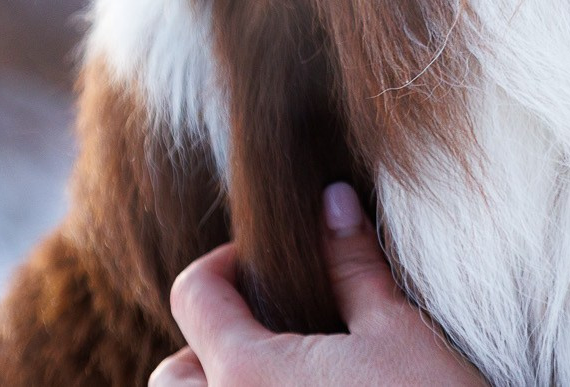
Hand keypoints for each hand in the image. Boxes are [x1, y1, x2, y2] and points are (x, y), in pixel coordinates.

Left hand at [150, 183, 486, 386]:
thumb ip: (352, 266)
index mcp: (248, 372)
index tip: (262, 262)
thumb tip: (332, 201)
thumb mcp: (395, 331)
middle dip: (206, 344)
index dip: (223, 263)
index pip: (193, 295)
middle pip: (173, 374)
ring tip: (279, 378)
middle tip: (267, 330)